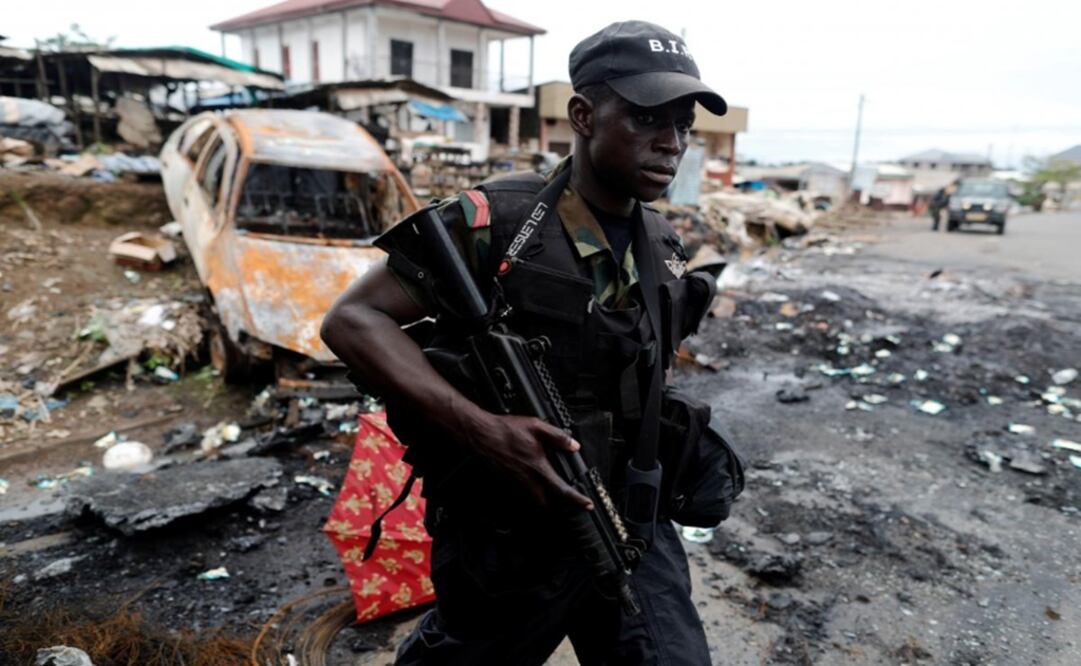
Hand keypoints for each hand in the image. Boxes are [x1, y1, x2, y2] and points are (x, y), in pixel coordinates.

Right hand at [461, 412, 593, 511]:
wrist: (482, 435)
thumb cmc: (506, 431)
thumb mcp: (537, 427)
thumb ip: (558, 437)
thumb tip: (574, 446)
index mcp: (539, 468)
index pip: (562, 490)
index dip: (577, 500)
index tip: (587, 505)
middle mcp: (528, 480)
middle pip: (548, 504)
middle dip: (560, 507)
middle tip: (570, 502)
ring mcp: (517, 483)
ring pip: (535, 500)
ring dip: (546, 501)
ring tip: (555, 495)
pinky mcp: (509, 481)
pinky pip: (525, 493)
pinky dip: (534, 493)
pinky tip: (536, 482)